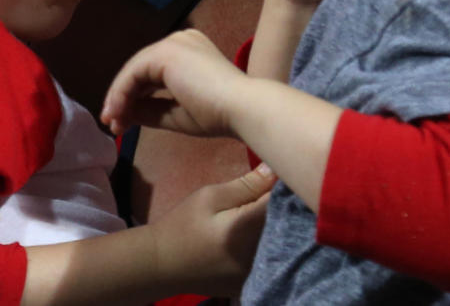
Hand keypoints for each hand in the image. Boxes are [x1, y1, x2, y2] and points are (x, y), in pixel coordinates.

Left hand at [101, 29, 246, 137]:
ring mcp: (173, 43)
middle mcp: (180, 40)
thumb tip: (124, 113)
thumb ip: (151, 110)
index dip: (134, 97)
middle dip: (123, 99)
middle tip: (114, 126)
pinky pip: (134, 73)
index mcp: (190, 51)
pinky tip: (117, 114)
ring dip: (119, 98)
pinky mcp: (165, 52)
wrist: (241, 107)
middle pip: (141, 69)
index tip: (123, 124)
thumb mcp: (177, 113)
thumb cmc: (218, 113)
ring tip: (113, 124)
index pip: (153, 72)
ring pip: (134, 70)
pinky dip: (121, 94)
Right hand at [149, 163, 275, 297]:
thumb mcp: (211, 196)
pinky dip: (272, 241)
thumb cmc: (184, 225)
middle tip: (280, 185)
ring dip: (282, 222)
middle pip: (288, 223)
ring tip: (273, 206)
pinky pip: (272, 256)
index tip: (285, 169)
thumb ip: (246, 185)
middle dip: (288, 203)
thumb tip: (276, 168)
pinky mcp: (252, 282)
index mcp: (248, 229)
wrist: (162, 265)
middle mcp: (259, 254)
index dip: (288, 183)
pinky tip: (263, 230)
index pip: (282, 202)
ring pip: (282, 240)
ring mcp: (257, 272)